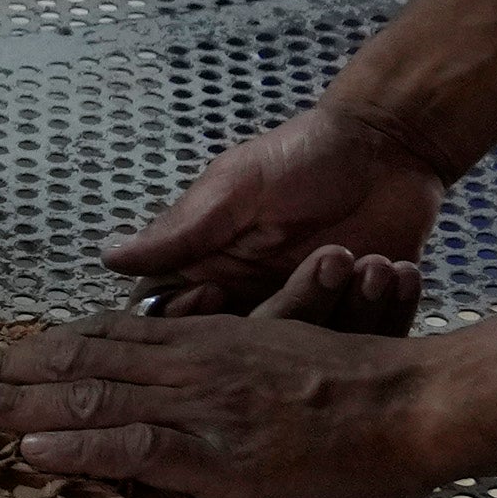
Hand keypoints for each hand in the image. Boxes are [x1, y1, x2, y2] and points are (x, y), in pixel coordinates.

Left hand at [0, 249, 449, 497]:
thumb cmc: (368, 388)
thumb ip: (232, 377)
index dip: (42, 347)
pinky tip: (32, 452)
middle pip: (80, 362)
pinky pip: (136, 448)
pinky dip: (79, 449)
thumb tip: (196, 400)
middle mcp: (193, 366)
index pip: (106, 341)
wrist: (422, 401)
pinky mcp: (222, 454)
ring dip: (16, 403)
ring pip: (91, 399)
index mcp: (208, 345)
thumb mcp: (286, 363)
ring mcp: (203, 408)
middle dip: (6, 370)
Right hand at [105, 98, 451, 315]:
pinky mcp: (360, 320)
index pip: (176, 322)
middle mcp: (255, 301)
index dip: (189, 322)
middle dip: (282, 314)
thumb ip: (181, 230)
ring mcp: (308, 315)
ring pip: (306, 352)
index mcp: (213, 270)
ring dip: (338, 306)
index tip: (216, 292)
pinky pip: (363, 342)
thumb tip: (107, 255)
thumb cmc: (304, 156)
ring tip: (359, 259)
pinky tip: (388, 268)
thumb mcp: (236, 188)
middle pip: (247, 348)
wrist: (389, 145)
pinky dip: (379, 312)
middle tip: (319, 266)